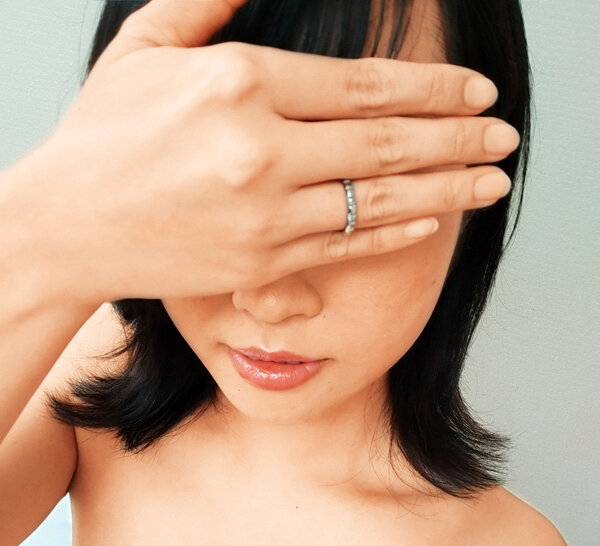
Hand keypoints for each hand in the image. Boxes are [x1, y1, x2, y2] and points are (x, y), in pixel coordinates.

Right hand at [23, 0, 518, 304]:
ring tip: (494, 182)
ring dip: (448, 189)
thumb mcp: (145, 49)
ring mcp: (264, 215)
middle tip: (507, 136)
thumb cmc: (101, 136)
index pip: (362, 85)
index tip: (477, 92)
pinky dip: (397, 232)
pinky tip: (434, 221)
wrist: (65, 228)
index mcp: (239, 82)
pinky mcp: (260, 265)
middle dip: (459, 138)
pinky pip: (346, 245)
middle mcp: (260, 150)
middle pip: (386, 143)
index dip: (430, 89)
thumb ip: (204, 2)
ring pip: (378, 200)